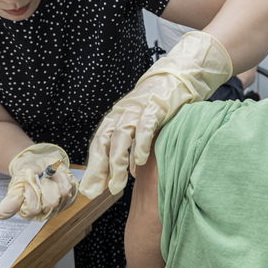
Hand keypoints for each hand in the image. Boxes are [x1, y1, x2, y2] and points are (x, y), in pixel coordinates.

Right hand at [0, 143, 78, 220]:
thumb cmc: (25, 174)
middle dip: (44, 184)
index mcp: (31, 212)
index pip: (33, 208)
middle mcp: (47, 211)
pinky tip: (57, 175)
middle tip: (39, 178)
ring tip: (48, 175)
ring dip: (55, 178)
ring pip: (64, 192)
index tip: (27, 183)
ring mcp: (61, 205)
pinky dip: (64, 176)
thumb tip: (1, 215)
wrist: (36, 163)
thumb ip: (12, 199)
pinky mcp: (71, 196)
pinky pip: (72, 185)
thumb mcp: (16, 184)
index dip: (30, 192)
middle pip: (51, 202)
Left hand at [80, 31, 232, 198]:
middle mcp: (123, 113)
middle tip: (97, 192)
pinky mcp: (156, 106)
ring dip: (117, 162)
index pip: (99, 144)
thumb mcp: (139, 123)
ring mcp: (139, 109)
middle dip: (100, 168)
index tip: (90, 189)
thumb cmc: (158, 103)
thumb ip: (132, 145)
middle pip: (105, 142)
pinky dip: (142, 144)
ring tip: (117, 184)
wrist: (177, 75)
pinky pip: (146, 126)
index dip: (94, 166)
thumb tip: (126, 171)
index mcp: (116, 118)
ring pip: (122, 136)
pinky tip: (141, 161)